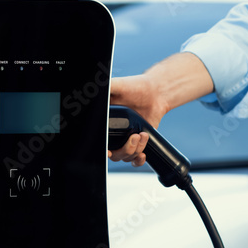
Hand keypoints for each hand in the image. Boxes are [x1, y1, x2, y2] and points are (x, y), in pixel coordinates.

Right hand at [107, 52, 213, 167]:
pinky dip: (138, 161)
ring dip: (135, 150)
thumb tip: (93, 90)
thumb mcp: (117, 85)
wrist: (155, 93)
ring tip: (142, 135)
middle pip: (113, 154)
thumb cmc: (135, 87)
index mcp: (105, 122)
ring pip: (125, 157)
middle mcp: (113, 133)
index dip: (102, 149)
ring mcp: (125, 140)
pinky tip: (142, 154)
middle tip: (134, 137)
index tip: (107, 150)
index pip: (100, 140)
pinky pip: (134, 160)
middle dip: (124, 150)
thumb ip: (107, 87)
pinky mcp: (138, 144)